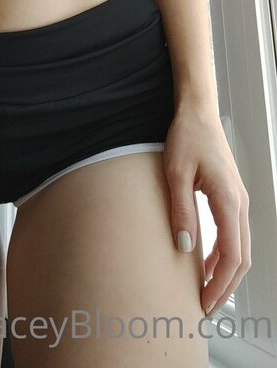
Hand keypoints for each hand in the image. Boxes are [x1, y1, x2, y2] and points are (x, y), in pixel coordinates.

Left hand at [162, 104, 250, 315]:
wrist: (197, 112)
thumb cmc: (187, 137)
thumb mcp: (176, 173)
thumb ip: (181, 210)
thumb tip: (185, 248)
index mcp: (229, 200)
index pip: (232, 255)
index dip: (220, 284)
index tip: (205, 302)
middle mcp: (240, 203)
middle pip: (243, 258)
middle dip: (226, 287)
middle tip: (206, 308)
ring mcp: (238, 200)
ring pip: (241, 248)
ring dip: (226, 273)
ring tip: (205, 293)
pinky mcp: (231, 197)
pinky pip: (234, 235)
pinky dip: (224, 255)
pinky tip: (206, 265)